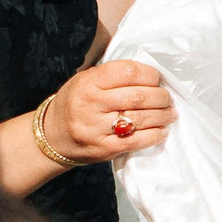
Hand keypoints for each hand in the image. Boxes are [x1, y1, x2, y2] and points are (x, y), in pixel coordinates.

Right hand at [47, 59, 173, 162]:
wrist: (51, 136)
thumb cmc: (76, 103)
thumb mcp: (85, 80)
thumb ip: (113, 76)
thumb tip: (152, 77)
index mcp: (88, 83)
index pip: (128, 72)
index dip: (150, 74)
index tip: (157, 78)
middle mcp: (91, 104)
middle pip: (138, 96)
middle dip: (161, 97)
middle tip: (167, 98)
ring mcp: (96, 128)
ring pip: (140, 118)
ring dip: (162, 115)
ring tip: (170, 113)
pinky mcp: (103, 149)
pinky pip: (136, 141)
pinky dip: (154, 135)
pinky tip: (161, 130)